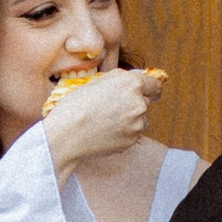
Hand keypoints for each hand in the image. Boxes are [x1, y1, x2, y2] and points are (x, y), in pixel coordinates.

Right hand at [42, 66, 161, 170]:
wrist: (67, 135)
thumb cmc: (76, 106)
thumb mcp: (97, 82)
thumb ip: (119, 81)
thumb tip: (132, 83)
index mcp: (131, 83)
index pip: (155, 85)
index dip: (152, 89)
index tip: (152, 94)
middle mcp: (138, 102)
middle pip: (145, 102)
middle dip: (134, 104)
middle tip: (113, 109)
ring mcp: (137, 123)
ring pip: (140, 119)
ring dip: (130, 120)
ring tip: (106, 122)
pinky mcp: (131, 140)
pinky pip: (132, 134)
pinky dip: (123, 133)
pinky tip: (105, 132)